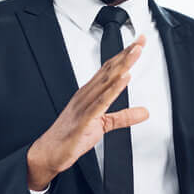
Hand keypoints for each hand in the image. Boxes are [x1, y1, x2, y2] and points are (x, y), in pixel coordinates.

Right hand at [26, 35, 148, 190]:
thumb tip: (145, 112)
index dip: (124, 55)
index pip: (109, 69)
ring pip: (106, 81)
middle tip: (140, 40)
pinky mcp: (84, 120)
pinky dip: (113, 90)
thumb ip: (123, 117)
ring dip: (122, 66)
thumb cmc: (71, 136)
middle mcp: (86, 95)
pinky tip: (123, 80)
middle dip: (126, 54)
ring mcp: (84, 105)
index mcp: (89, 94)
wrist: (49, 152)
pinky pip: (101, 102)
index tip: (138, 43)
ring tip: (135, 52)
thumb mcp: (103, 125)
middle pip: (109, 70)